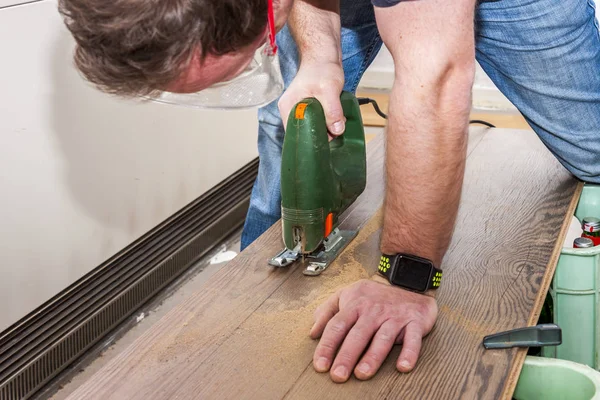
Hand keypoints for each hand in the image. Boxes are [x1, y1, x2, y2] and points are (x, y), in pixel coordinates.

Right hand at [278, 61, 345, 136]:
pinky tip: (336, 120)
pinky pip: (319, 120)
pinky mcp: (311, 108)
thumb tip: (337, 130)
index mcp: (288, 107)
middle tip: (334, 132)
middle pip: (304, 132)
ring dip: (326, 129)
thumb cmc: (321, 67)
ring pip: (313, 127)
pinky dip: (328, 122)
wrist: (324, 54)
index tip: (322, 142)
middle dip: (320, 134)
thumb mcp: (329, 90)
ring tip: (337, 125)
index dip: (307, 140)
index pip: (294, 133)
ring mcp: (302, 109)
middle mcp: (292, 110)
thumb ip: (332, 110)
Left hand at [310, 279, 437, 381]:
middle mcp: (373, 310)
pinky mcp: (415, 321)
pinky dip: (409, 353)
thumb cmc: (372, 295)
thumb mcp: (346, 295)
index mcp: (354, 305)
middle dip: (347, 355)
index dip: (327, 346)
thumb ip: (327, 312)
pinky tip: (403, 367)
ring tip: (362, 373)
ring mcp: (394, 316)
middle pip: (358, 334)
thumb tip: (313, 333)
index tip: (320, 365)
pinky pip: (413, 339)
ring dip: (373, 356)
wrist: (407, 281)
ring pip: (382, 338)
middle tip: (338, 375)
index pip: (337, 326)